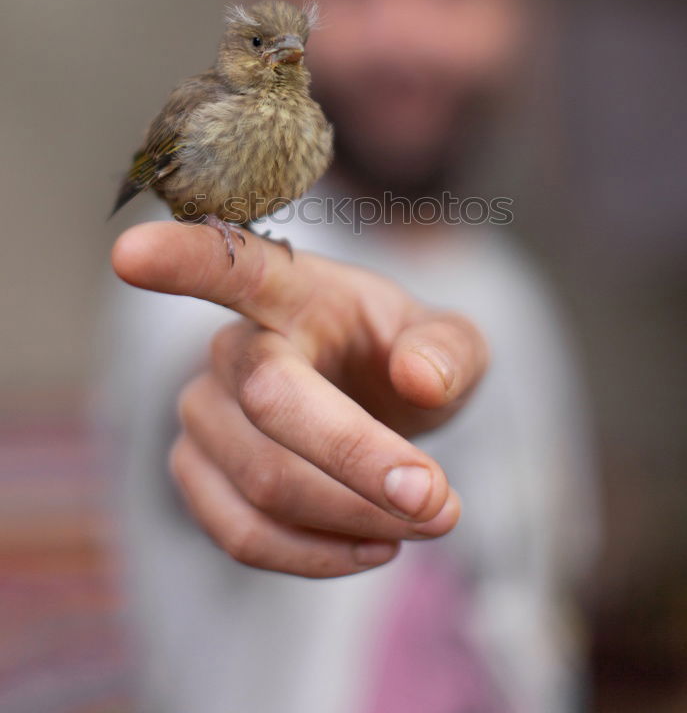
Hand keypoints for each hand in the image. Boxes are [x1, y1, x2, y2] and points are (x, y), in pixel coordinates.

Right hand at [112, 222, 487, 577]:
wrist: (380, 405)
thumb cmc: (405, 360)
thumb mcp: (451, 343)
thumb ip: (448, 349)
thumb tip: (418, 378)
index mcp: (290, 291)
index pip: (229, 265)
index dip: (180, 259)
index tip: (129, 254)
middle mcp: (233, 347)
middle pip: (272, 405)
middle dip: (362, 462)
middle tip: (442, 504)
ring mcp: (203, 414)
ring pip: (263, 484)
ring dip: (356, 519)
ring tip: (426, 521)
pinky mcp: (198, 476)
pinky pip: (242, 536)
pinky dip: (318, 555)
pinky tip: (372, 545)